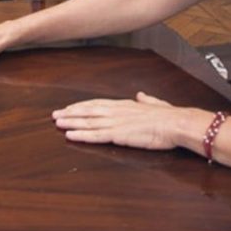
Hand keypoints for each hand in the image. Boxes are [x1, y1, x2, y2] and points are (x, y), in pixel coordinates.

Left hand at [52, 92, 192, 149]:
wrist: (175, 123)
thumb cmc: (168, 115)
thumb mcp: (154, 103)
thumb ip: (145, 100)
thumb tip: (140, 95)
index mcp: (124, 105)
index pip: (97, 103)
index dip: (82, 106)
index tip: (69, 107)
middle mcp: (116, 111)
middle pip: (88, 111)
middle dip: (70, 113)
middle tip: (55, 115)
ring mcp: (115, 123)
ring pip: (87, 122)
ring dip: (71, 122)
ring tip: (57, 123)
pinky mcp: (118, 135)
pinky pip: (95, 135)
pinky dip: (81, 135)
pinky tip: (69, 135)